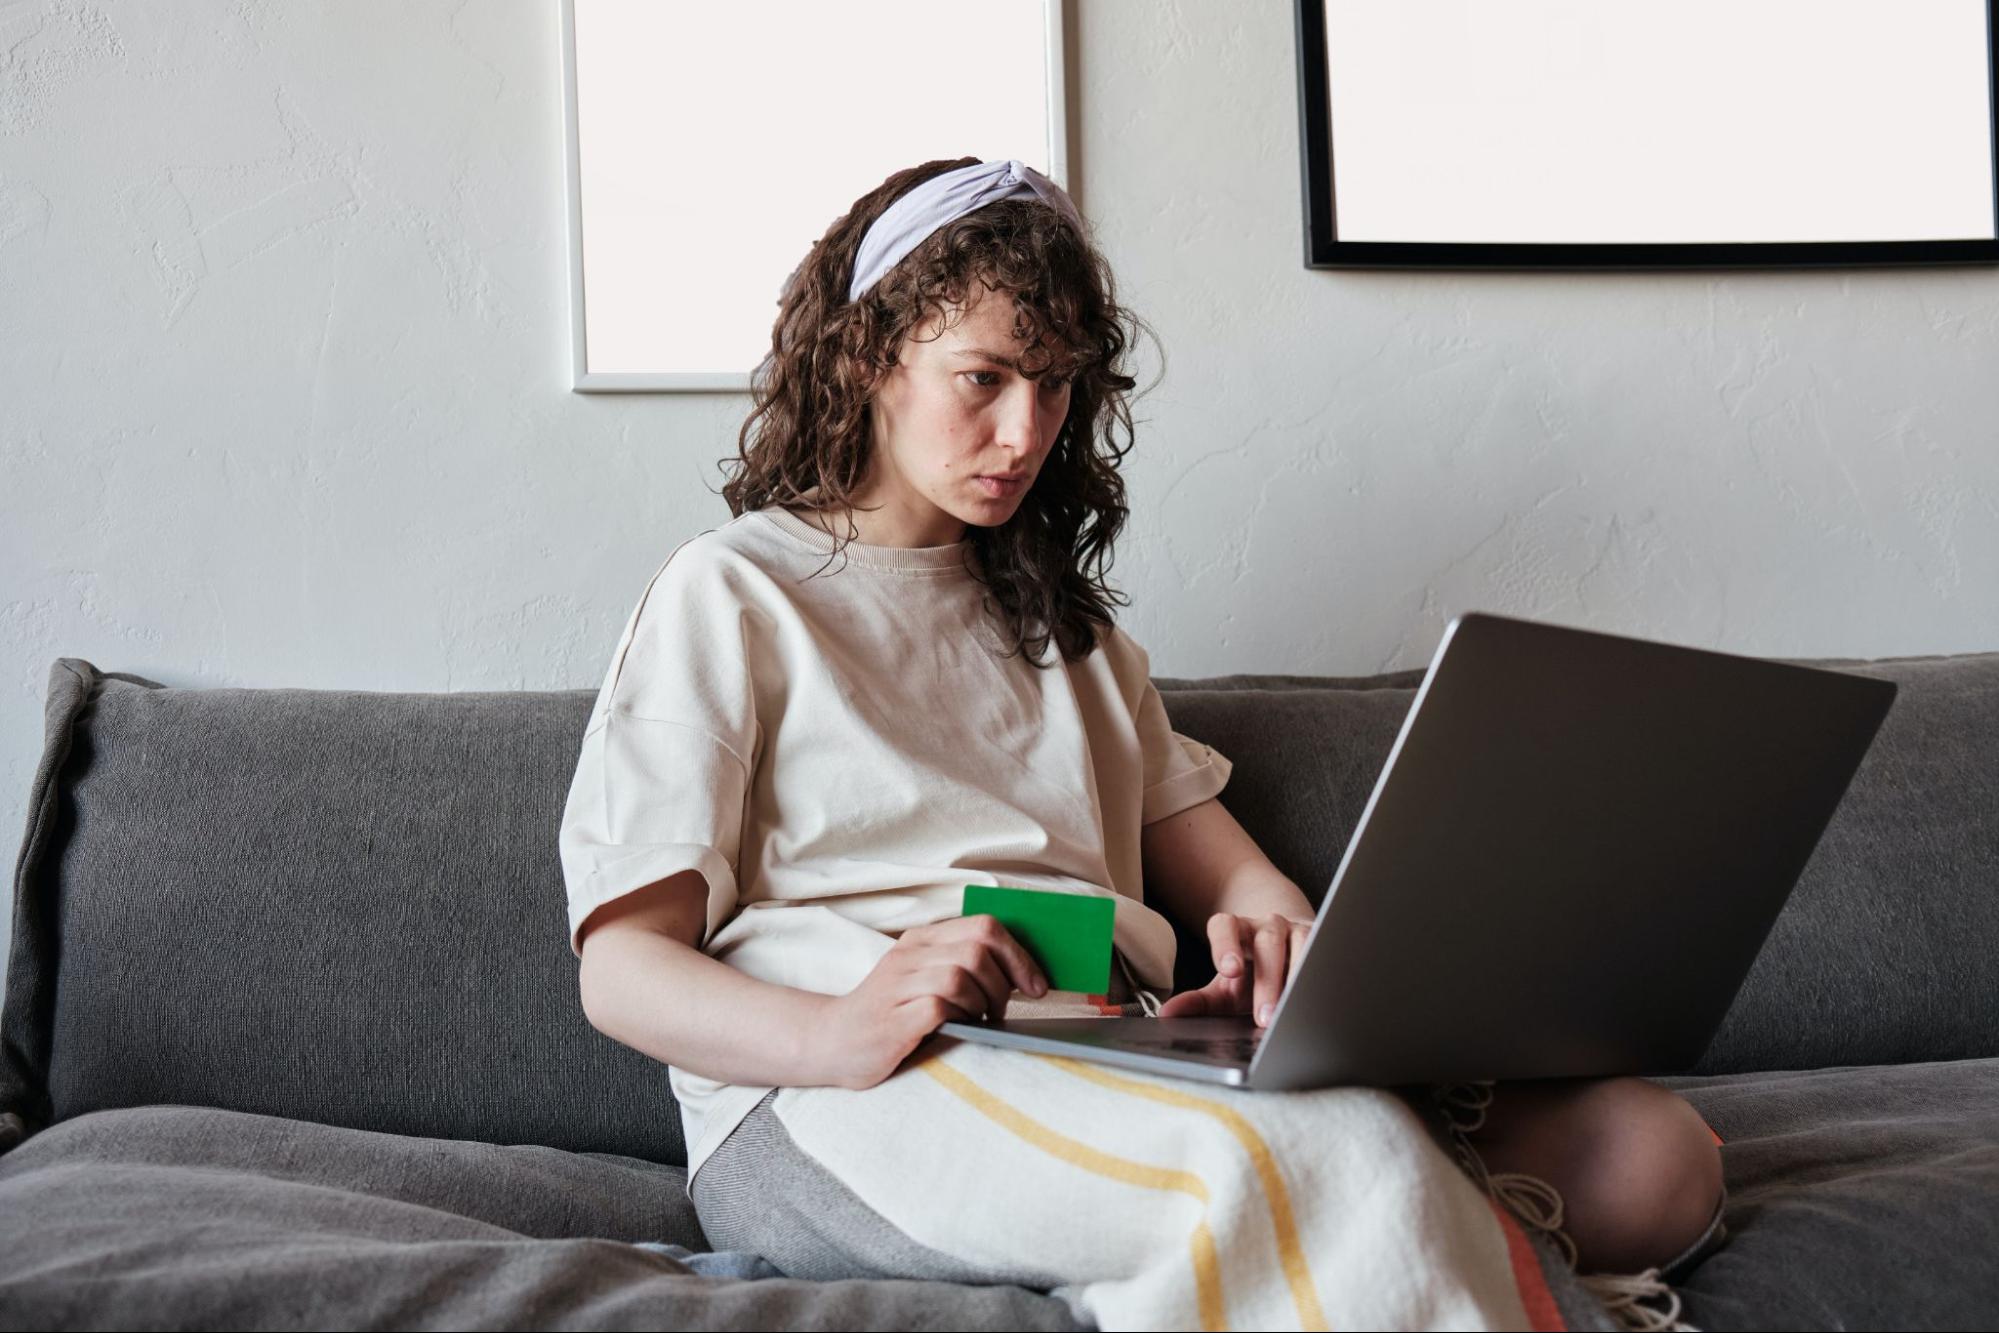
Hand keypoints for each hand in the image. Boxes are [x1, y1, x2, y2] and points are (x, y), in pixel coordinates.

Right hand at [811, 914, 1049, 1089]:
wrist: (832, 1041)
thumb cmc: (890, 1014)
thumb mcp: (924, 979)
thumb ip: (962, 967)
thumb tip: (1020, 975)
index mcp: (923, 939)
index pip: (985, 925)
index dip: (1020, 955)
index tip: (1037, 985)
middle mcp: (910, 954)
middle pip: (978, 947)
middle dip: (1004, 982)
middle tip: (999, 1009)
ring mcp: (899, 984)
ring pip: (961, 974)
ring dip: (982, 1002)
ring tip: (975, 1021)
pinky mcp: (893, 1018)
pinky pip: (940, 1006)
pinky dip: (959, 1019)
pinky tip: (955, 1030)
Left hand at [1156, 911, 1311, 1027]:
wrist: (1286, 952)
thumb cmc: (1253, 975)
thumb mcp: (1224, 989)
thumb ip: (1197, 1001)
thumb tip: (1166, 1014)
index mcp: (1238, 931)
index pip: (1225, 925)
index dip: (1225, 945)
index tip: (1228, 969)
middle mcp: (1268, 926)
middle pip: (1266, 943)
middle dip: (1267, 981)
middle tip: (1264, 1016)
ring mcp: (1298, 930)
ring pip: (1301, 946)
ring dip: (1297, 979)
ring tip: (1294, 1012)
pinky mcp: (1323, 940)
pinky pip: (1326, 954)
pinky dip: (1322, 976)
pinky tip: (1321, 998)